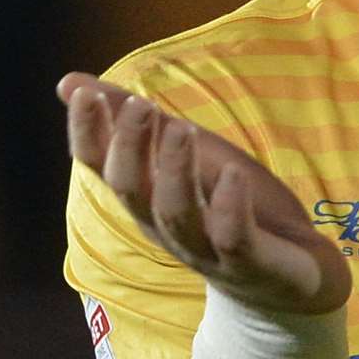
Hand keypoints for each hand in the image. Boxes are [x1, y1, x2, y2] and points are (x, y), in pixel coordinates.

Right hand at [58, 73, 350, 313]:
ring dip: (174, 170)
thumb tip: (68, 83)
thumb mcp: (186, 153)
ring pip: (175, 214)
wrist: (290, 275)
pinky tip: (232, 174)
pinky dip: (228, 207)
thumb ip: (138, 122)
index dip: (88, 133)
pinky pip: (231, 239)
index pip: (100, 167)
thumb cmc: (228, 207)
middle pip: (131, 189)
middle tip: (141, 104)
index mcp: (144, 197)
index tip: (86, 94)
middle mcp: (164, 225)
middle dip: (130, 146)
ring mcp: (204, 248)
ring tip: (182, 128)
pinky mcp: (246, 263)